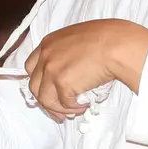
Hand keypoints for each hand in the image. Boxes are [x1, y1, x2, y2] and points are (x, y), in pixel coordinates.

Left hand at [24, 19, 147, 120]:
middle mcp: (46, 57)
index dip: (39, 82)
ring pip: (45, 99)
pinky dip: (74, 108)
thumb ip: (65, 52)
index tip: (47, 91)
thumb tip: (68, 72)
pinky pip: (64, 104)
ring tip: (74, 110)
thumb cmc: (106, 39)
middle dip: (45, 100)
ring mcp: (52, 70)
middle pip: (34, 86)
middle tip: (58, 110)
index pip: (31, 67)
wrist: (116, 44)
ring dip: (59, 108)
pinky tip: (84, 105)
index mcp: (48, 43)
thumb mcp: (77, 38)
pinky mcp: (63, 83)